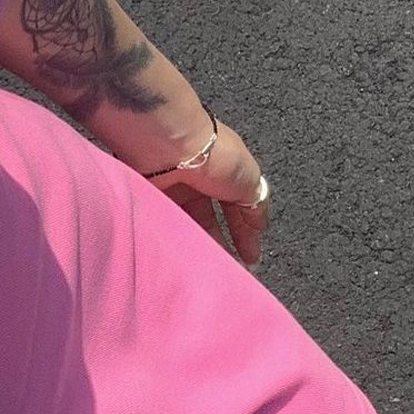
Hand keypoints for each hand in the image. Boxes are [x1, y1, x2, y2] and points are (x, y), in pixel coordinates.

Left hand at [146, 115, 269, 267]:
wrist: (169, 143)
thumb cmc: (215, 155)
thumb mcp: (249, 178)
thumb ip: (255, 203)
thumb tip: (259, 225)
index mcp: (225, 169)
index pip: (238, 205)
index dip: (247, 231)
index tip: (252, 258)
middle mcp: (200, 179)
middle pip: (212, 218)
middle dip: (224, 244)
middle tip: (230, 271)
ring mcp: (175, 188)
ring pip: (191, 225)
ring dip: (203, 246)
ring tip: (212, 270)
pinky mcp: (153, 197)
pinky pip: (170, 225)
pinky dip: (180, 242)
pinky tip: (189, 258)